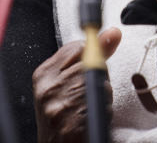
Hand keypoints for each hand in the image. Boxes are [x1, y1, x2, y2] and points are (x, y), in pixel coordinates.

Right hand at [32, 27, 121, 142]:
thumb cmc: (64, 117)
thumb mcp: (71, 82)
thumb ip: (93, 55)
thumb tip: (113, 33)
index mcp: (43, 74)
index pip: (76, 47)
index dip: (90, 59)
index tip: (87, 73)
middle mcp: (47, 87)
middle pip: (91, 62)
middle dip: (97, 78)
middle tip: (86, 97)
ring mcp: (58, 105)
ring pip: (100, 83)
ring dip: (102, 96)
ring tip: (87, 109)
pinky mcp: (71, 122)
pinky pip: (102, 103)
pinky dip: (104, 111)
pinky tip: (90, 119)